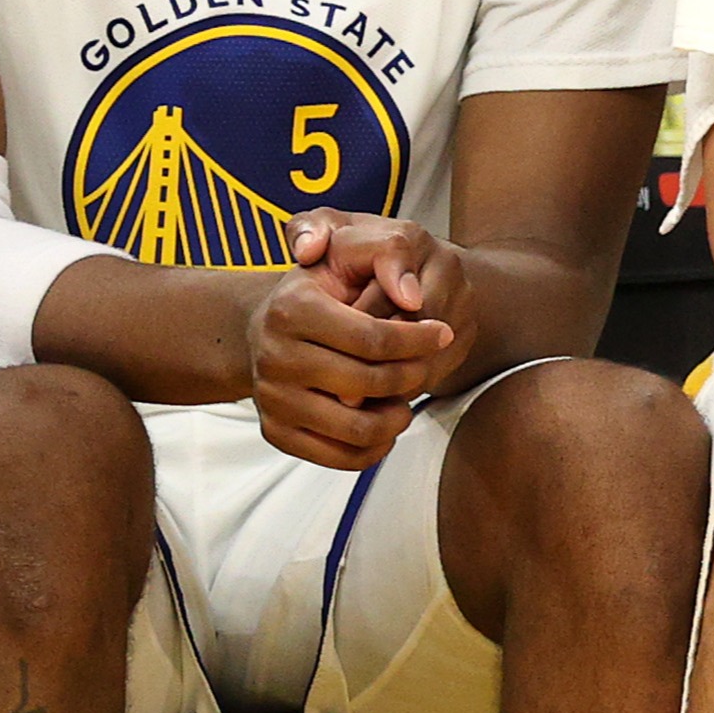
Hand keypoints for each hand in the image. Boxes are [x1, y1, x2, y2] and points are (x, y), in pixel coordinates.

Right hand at [242, 217, 461, 468]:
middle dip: (412, 376)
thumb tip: (412, 294)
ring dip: (397, 418)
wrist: (269, 327)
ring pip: (358, 428)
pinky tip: (386, 422)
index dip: (419, 339)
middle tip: (426, 367)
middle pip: (370, 383)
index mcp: (292, 309)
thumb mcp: (347, 254)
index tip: (444, 334)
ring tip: (406, 397)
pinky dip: (375, 447)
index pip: (373, 338)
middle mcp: (274, 355)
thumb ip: (385, 256)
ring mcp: (271, 397)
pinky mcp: (275, 432)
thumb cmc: (323, 289)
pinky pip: (339, 457)